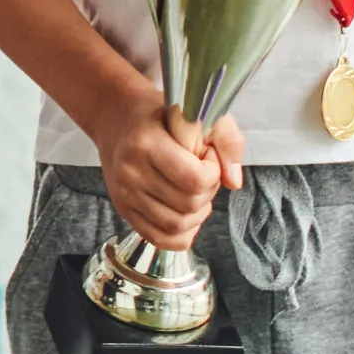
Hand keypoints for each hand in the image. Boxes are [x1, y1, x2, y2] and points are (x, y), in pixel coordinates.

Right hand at [97, 99, 242, 253]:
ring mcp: (125, 195)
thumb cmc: (162, 116)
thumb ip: (227, 141)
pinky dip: (181, 234)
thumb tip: (234, 182)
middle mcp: (131, 172)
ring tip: (195, 192)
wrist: (118, 120)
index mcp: (146, 143)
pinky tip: (187, 215)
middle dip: (207, 192)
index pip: (195, 180)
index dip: (213, 172)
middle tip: (202, 174)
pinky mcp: (124, 210)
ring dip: (197, 214)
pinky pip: (160, 239)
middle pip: (188, 205)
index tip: (208, 158)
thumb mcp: (200, 114)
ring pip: (177, 226)